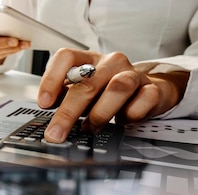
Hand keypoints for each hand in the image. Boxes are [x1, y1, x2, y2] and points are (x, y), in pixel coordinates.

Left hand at [38, 48, 188, 142]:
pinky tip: (123, 121)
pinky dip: (131, 114)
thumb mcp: (84, 92)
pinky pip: (143, 100)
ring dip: (99, 114)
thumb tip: (48, 117)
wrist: (149, 91)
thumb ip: (66, 98)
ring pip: (117, 88)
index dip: (52, 79)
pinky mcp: (153, 88)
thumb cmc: (108, 93)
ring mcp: (133, 74)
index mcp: (89, 60)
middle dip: (68, 112)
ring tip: (90, 128)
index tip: (44, 104)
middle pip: (87, 82)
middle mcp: (110, 63)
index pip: (66, 57)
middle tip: (56, 133)